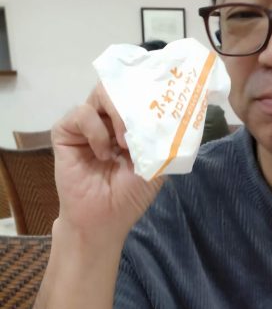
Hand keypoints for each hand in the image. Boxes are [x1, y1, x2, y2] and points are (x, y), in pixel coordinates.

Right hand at [51, 83, 163, 246]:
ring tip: (125, 144)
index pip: (138, 95)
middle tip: (141, 124)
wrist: (102, 220)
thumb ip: (160, 138)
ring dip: (118, 115)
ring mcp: (87, 125)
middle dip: (134, 101)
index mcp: (130, 126)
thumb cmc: (129, 197)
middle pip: (119, 87)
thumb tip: (169, 112)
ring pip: (101, 94)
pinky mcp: (66, 132)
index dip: (149, 92)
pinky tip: (102, 153)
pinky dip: (95, 131)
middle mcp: (108, 120)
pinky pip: (81, 114)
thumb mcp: (156, 165)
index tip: (162, 99)